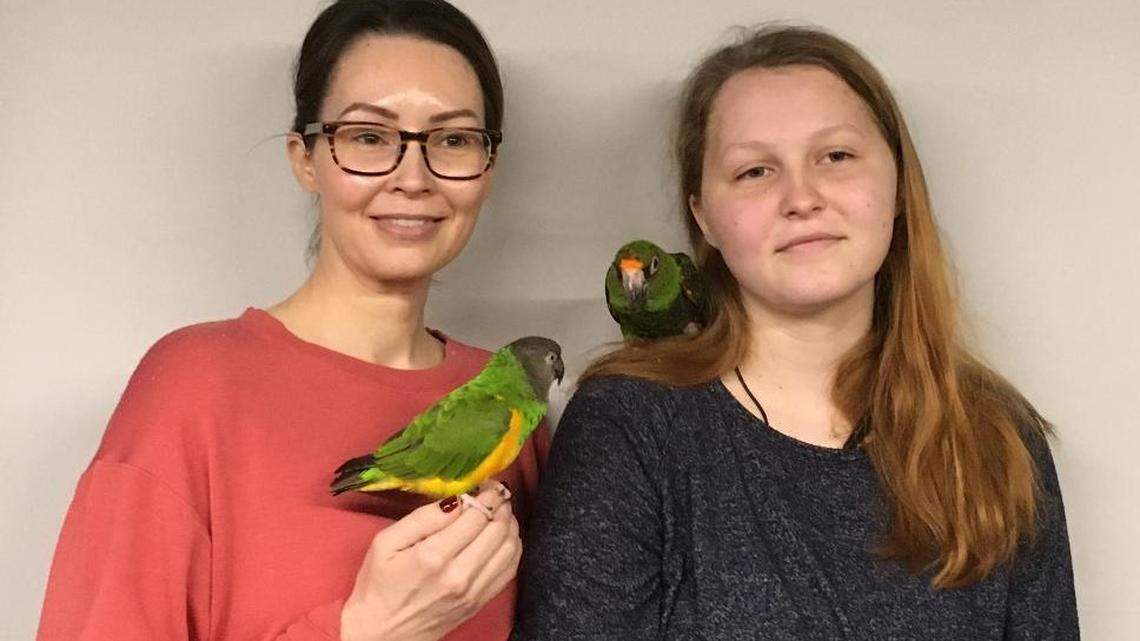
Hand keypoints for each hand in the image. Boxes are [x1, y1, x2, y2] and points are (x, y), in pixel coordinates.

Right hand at [340, 482, 520, 640]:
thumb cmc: (378, 585)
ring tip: (500, 510)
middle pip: (497, 529)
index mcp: (433, 556)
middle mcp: (459, 574)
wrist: (383, 635)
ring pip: (510, 547)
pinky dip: (513, 546)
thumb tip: (456, 499)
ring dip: (509, 523)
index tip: (485, 483)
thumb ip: (422, 518)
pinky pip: (510, 569)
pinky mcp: (481, 602)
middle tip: (495, 493)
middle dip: (501, 504)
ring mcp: (474, 591)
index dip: (487, 494)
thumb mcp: (385, 543)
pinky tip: (503, 535)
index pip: (477, 515)